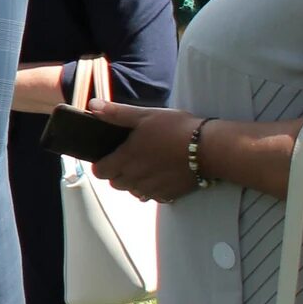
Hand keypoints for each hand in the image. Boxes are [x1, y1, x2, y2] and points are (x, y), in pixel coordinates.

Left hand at [89, 101, 205, 203]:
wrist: (210, 148)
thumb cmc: (176, 129)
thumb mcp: (144, 115)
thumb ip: (117, 113)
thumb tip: (92, 106)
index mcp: (126, 159)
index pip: (100, 172)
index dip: (101, 164)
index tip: (109, 156)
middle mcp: (136, 178)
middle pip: (116, 183)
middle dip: (117, 173)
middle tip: (129, 157)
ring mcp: (153, 189)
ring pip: (133, 191)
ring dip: (134, 182)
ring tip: (146, 165)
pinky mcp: (169, 195)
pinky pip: (152, 197)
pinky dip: (152, 189)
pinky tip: (160, 175)